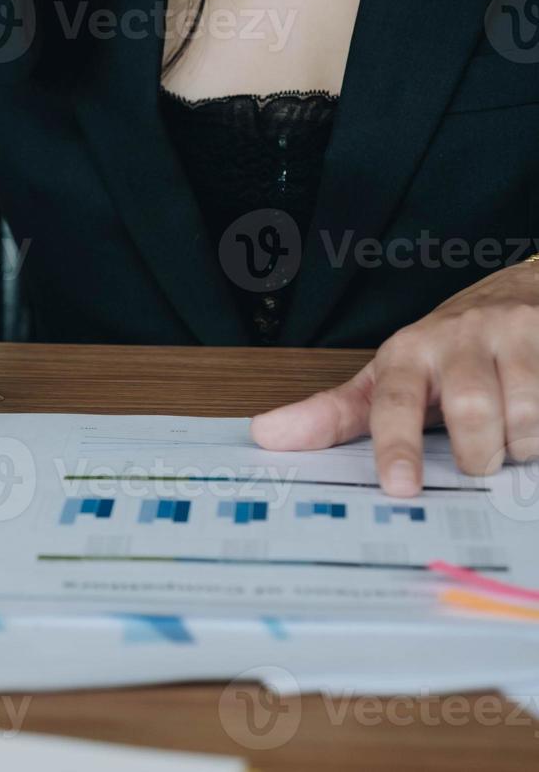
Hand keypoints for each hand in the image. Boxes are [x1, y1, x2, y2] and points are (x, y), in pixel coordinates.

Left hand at [252, 261, 538, 495]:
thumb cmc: (445, 349)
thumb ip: (333, 413)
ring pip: (527, 413)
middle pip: (473, 413)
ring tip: (514, 440)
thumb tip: (265, 435)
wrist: (518, 291)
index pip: (394, 402)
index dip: (396, 446)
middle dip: (480, 453)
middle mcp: (458, 338)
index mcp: (406, 353)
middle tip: (481, 462)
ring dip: (524, 443)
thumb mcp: (387, 376)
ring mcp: (515, 335)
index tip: (399, 487)